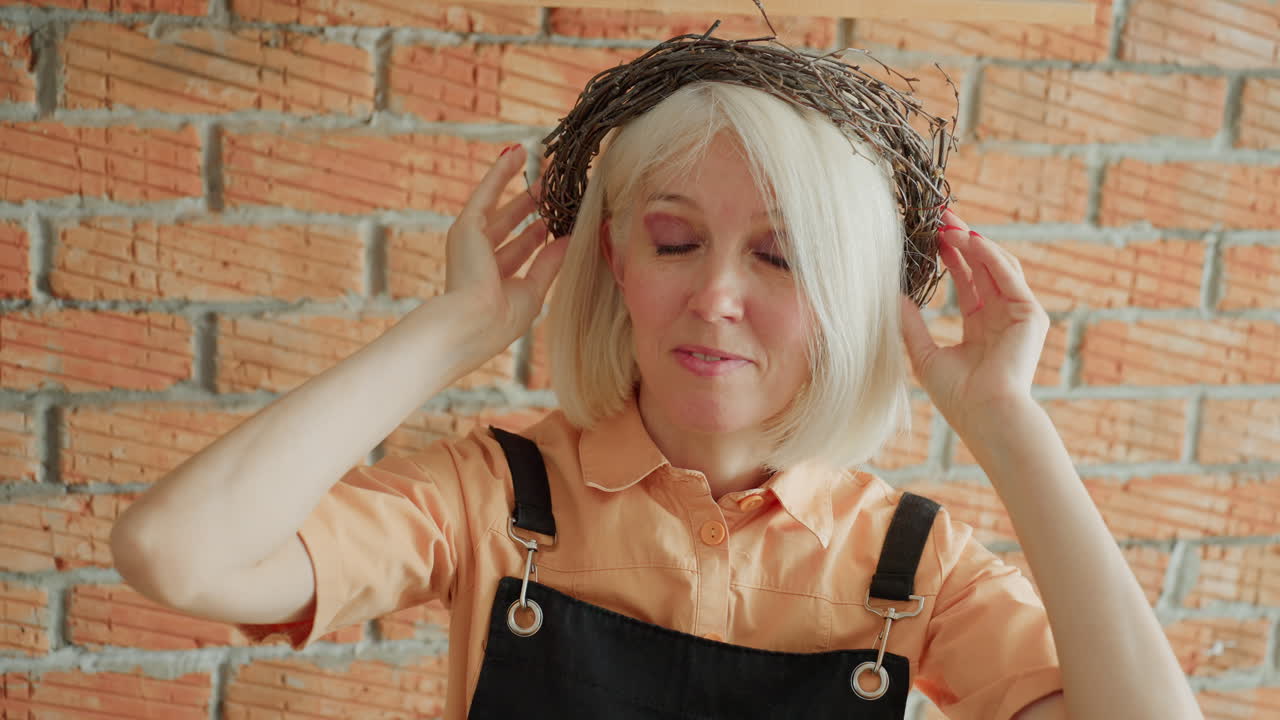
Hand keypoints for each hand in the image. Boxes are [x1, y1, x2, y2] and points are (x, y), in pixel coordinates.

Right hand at [445, 144, 568, 347]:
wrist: (472, 322)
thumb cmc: (500, 319)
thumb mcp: (533, 290)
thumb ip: (549, 263)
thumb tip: (569, 240)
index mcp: (494, 280)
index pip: (522, 249)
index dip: (541, 232)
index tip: (560, 216)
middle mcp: (480, 259)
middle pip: (512, 223)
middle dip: (532, 204)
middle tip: (552, 185)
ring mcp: (471, 241)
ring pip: (500, 205)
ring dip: (517, 182)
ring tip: (535, 158)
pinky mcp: (467, 226)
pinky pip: (486, 192)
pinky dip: (500, 172)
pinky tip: (516, 153)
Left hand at [898, 208, 1049, 433]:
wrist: (986, 416)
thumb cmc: (958, 397)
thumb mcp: (925, 355)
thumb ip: (911, 326)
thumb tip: (892, 298)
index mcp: (981, 326)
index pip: (967, 281)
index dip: (951, 256)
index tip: (931, 235)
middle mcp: (1001, 316)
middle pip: (983, 266)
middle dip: (963, 239)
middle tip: (941, 216)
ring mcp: (1018, 314)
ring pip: (997, 265)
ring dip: (974, 242)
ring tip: (949, 224)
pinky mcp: (1030, 314)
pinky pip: (1009, 276)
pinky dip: (990, 255)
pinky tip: (969, 239)